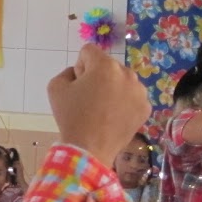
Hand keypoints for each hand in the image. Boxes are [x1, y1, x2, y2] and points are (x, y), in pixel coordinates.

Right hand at [46, 44, 150, 163]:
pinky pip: (132, 97)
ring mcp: (140, 91)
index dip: (79, 67)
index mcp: (105, 65)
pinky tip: (114, 117)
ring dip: (113, 89)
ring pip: (122, 81)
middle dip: (98, 77)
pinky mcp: (145, 108)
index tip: (78, 85)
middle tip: (89, 100)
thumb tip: (79, 74)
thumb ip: (67, 72)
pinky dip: (124, 103)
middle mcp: (127, 73)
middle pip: (108, 66)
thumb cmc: (71, 117)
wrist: (89, 150)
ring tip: (103, 110)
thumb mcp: (56, 88)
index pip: (89, 51)